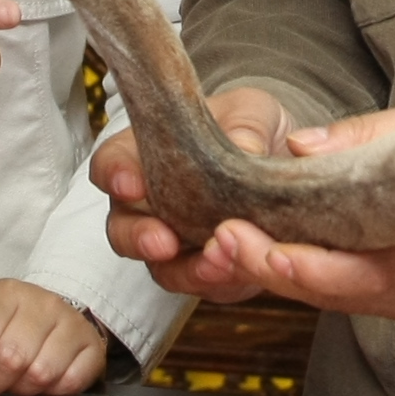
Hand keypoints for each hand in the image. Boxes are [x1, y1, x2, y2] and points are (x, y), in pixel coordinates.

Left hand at [0, 279, 108, 395]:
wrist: (47, 316)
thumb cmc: (1, 323)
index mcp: (5, 293)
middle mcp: (42, 303)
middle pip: (10, 359)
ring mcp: (71, 324)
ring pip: (40, 374)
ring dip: (21, 389)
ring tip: (14, 381)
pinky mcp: (92, 347)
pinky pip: (70, 382)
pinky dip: (53, 392)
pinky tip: (43, 382)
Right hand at [93, 87, 293, 299]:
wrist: (282, 162)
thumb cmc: (249, 127)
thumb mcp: (252, 111)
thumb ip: (245, 126)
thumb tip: (246, 150)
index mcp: (144, 154)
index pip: (111, 163)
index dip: (113, 174)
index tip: (128, 184)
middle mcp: (148, 204)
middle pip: (122, 228)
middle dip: (139, 238)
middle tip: (163, 242)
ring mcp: (174, 242)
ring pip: (160, 266)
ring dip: (184, 269)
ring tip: (212, 264)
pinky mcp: (205, 269)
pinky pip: (203, 284)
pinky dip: (218, 282)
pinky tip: (238, 272)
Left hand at [187, 99, 394, 326]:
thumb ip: (366, 138)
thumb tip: (298, 148)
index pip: (339, 269)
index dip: (280, 260)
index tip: (237, 233)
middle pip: (326, 294)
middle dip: (266, 269)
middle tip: (219, 240)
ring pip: (339, 301)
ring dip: (290, 277)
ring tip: (240, 244)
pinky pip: (362, 299)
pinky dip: (325, 279)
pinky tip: (294, 253)